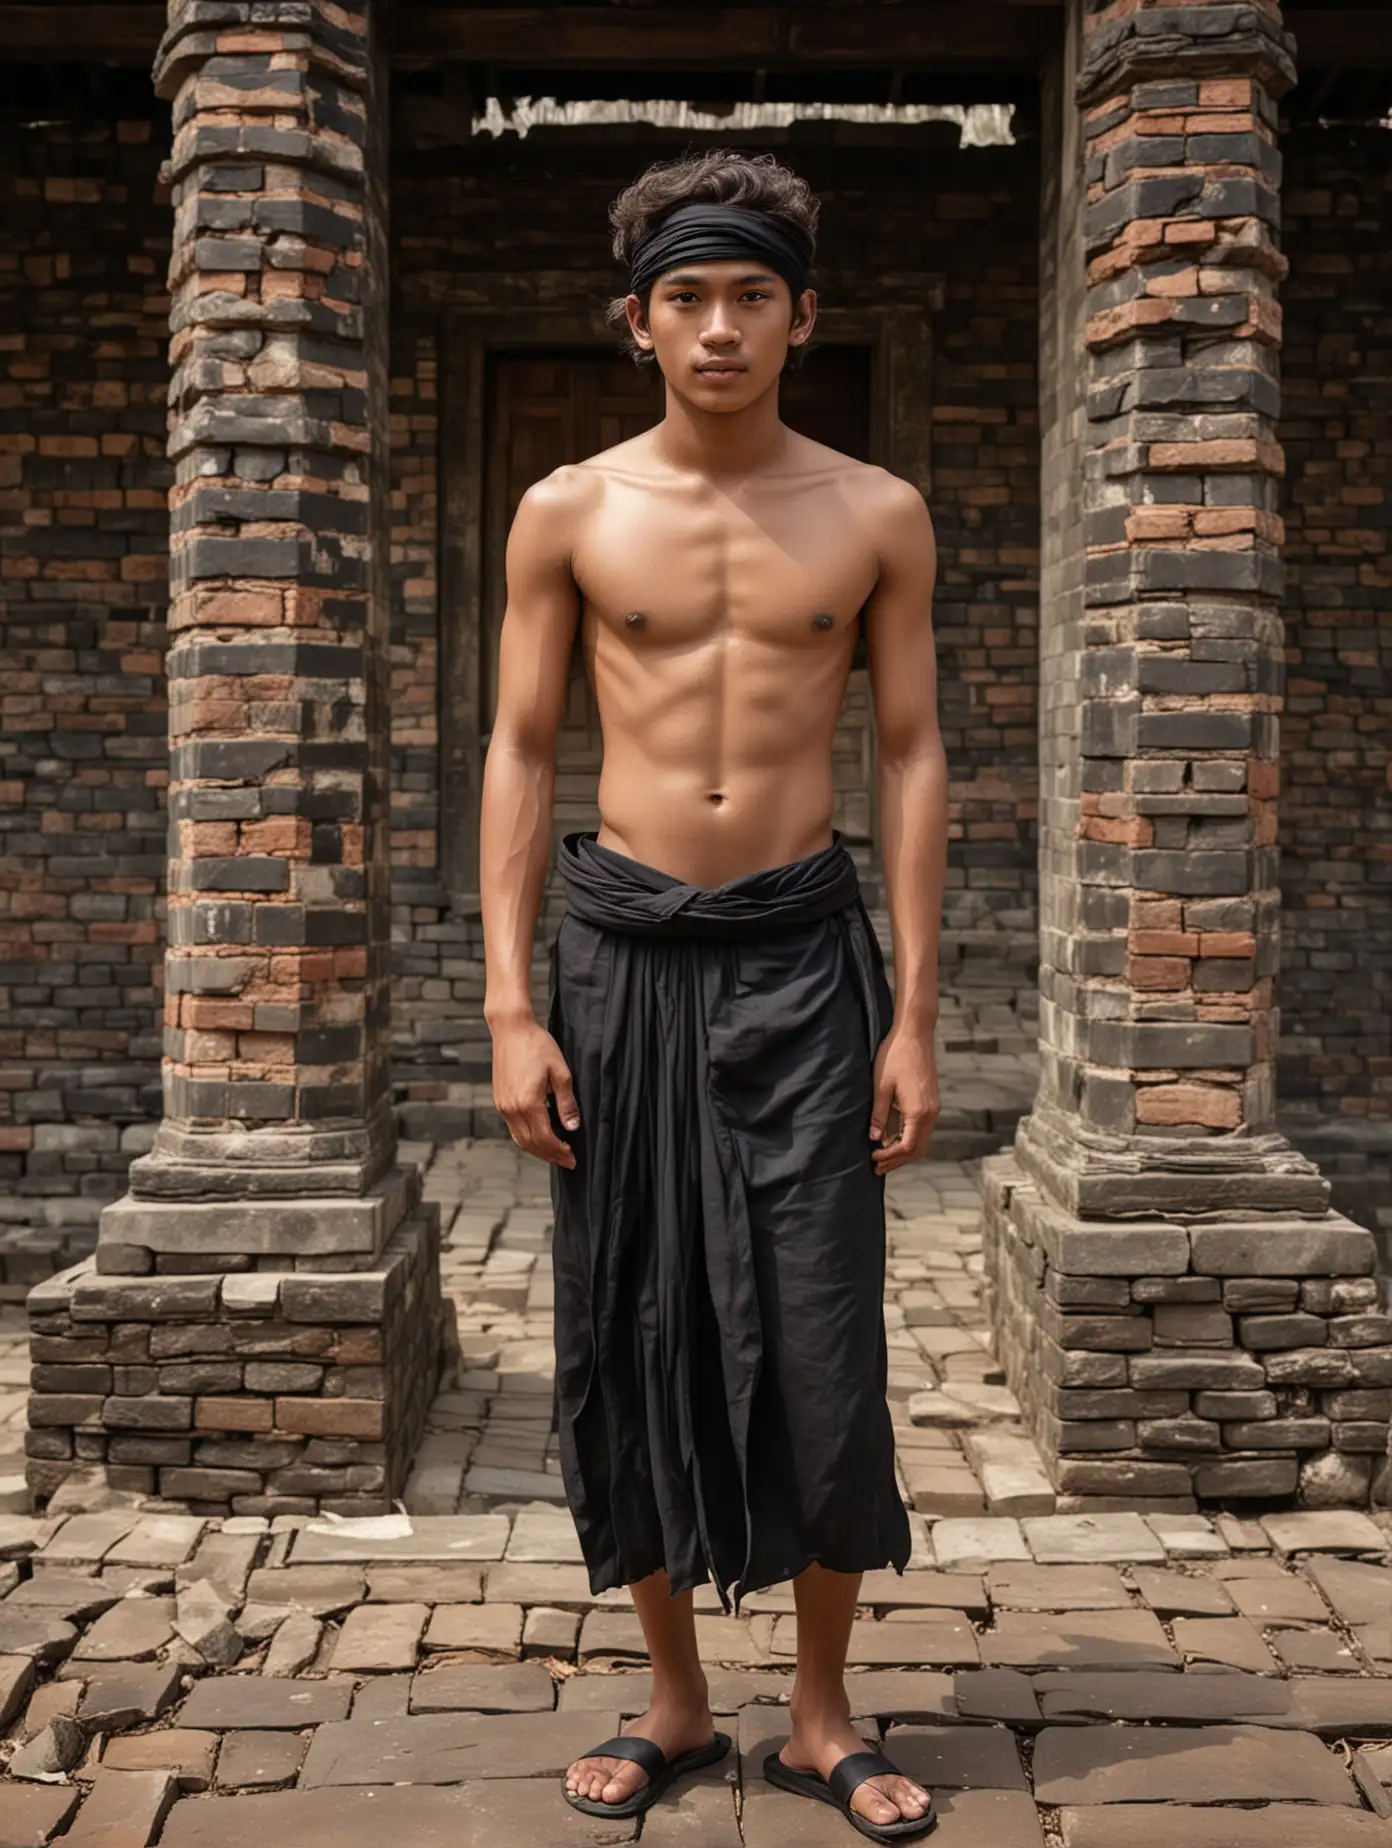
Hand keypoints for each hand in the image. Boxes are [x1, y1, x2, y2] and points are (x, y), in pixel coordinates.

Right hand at [491, 1018, 579, 1168]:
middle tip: (567, 1160)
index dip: (559, 1151)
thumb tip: (573, 1127)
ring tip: (555, 1152)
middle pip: (531, 1144)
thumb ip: (567, 1102)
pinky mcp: (499, 1101)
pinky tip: (539, 1136)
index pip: (545, 1139)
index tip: (572, 1157)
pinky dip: (527, 1138)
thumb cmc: (537, 1045)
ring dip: (538, 1150)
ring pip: (520, 1139)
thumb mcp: (560, 1072)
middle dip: (550, 1155)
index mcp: (528, 1102)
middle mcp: (512, 1108)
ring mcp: (503, 1106)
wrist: (511, 1030)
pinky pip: (513, 1128)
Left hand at [869, 1022, 939, 1173]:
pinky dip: (908, 1138)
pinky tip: (891, 1138)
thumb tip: (874, 1138)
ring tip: (882, 1156)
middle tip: (876, 1167)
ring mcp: (933, 1107)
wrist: (915, 1034)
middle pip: (917, 1149)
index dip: (889, 1157)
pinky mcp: (931, 1101)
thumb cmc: (895, 1056)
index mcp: (919, 1111)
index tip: (872, 1158)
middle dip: (897, 1161)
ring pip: (921, 1140)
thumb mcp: (881, 1086)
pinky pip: (922, 1128)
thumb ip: (879, 1115)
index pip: (907, 1147)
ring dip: (903, 1151)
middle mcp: (931, 1113)